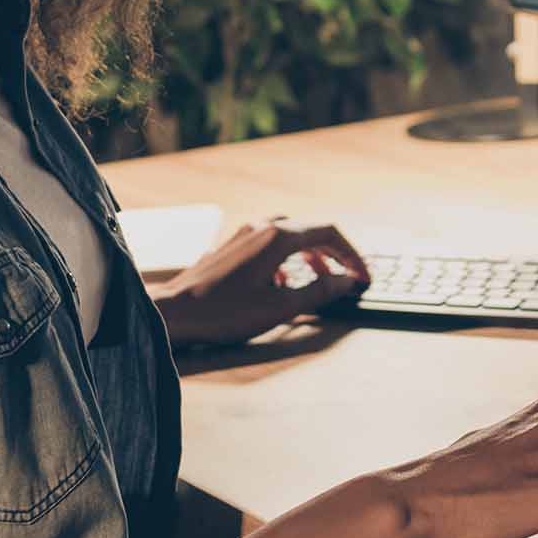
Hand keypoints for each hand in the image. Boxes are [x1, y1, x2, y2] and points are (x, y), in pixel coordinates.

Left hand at [151, 217, 370, 345]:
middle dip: (334, 254)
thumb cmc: (224, 312)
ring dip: (310, 256)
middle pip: (311, 230)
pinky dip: (287, 259)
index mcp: (278, 236)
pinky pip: (270, 243)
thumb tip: (345, 280)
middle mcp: (262, 226)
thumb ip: (319, 291)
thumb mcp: (281, 308)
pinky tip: (282, 284)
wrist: (175, 312)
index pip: (329, 232)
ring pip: (290, 235)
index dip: (352, 255)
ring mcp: (244, 233)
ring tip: (318, 282)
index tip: (362, 278)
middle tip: (347, 278)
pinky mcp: (232, 245)